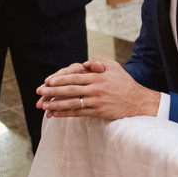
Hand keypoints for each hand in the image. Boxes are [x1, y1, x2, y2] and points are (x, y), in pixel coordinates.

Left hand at [36, 56, 160, 119]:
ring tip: (43, 105)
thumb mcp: (115, 67)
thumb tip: (85, 63)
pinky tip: (55, 114)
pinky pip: (78, 113)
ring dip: (56, 104)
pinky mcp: (97, 112)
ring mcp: (96, 101)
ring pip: (72, 103)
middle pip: (71, 90)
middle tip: (40, 92)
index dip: (60, 79)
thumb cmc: (124, 83)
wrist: (137, 101)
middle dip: (54, 91)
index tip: (48, 81)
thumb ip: (99, 62)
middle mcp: (96, 89)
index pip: (75, 77)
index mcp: (98, 77)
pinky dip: (65, 113)